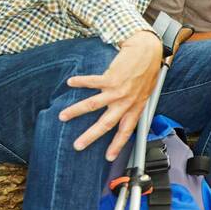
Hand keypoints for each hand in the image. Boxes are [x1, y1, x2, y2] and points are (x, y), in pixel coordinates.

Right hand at [59, 31, 161, 160]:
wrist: (148, 52)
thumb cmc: (146, 72)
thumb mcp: (145, 93)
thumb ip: (134, 105)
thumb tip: (125, 116)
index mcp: (135, 108)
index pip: (126, 131)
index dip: (117, 145)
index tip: (108, 157)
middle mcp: (126, 102)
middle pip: (106, 124)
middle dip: (90, 136)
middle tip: (77, 145)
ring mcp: (118, 91)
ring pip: (93, 105)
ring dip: (76, 111)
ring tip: (63, 116)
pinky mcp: (111, 77)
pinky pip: (92, 82)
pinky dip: (80, 82)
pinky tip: (70, 83)